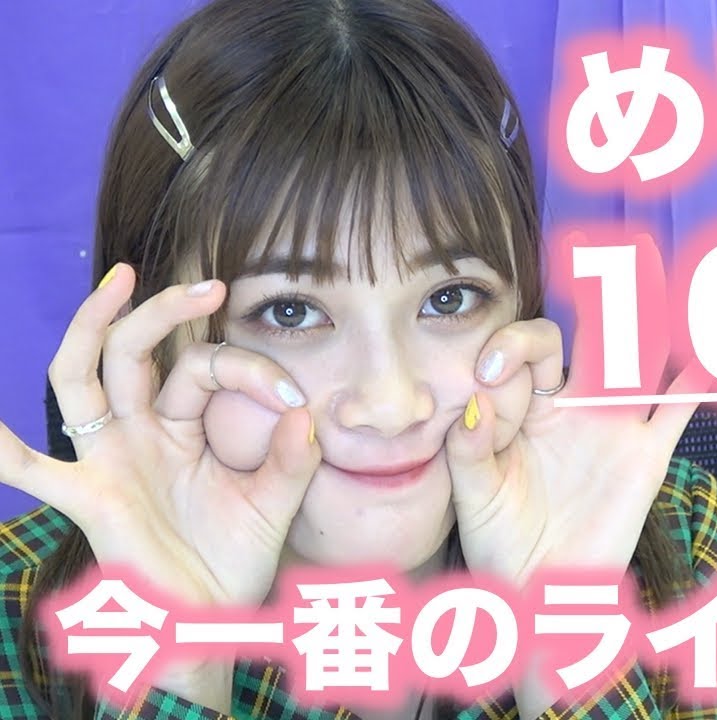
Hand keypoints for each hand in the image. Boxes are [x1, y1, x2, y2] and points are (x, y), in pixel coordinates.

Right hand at [0, 264, 319, 609]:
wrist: (211, 621)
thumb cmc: (236, 558)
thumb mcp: (274, 504)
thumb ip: (290, 462)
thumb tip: (306, 416)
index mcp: (184, 426)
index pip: (205, 369)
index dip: (251, 372)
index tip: (295, 402)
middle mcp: (140, 432)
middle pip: (136, 352)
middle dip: (165, 312)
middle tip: (209, 285)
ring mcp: (110, 460)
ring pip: (84, 378)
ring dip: (95, 327)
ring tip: (120, 280)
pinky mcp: (90, 499)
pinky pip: (34, 473)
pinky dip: (3, 452)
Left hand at [443, 317, 704, 584]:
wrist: (541, 594)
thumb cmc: (500, 544)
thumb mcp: (471, 496)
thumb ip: (468, 450)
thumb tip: (475, 405)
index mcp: (525, 407)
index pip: (525, 354)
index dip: (508, 353)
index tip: (488, 377)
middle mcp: (571, 407)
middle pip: (586, 339)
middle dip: (594, 305)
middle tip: (582, 293)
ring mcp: (611, 428)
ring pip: (636, 365)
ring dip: (648, 329)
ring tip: (652, 294)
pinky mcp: (644, 457)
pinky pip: (675, 413)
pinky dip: (692, 385)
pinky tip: (703, 359)